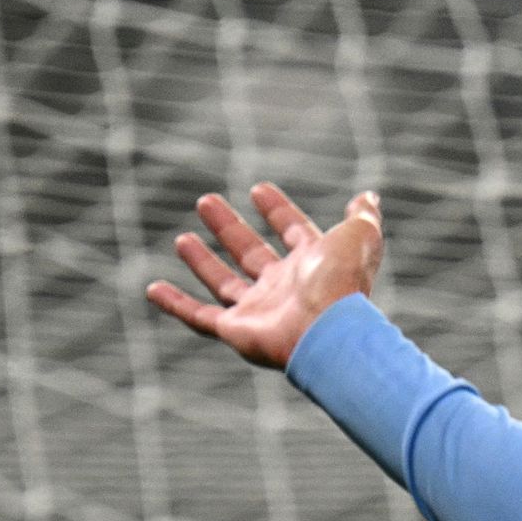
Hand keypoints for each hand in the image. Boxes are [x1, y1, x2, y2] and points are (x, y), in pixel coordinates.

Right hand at [146, 182, 383, 369]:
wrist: (327, 329)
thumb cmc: (342, 280)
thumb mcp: (359, 236)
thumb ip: (362, 215)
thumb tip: (369, 196)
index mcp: (314, 264)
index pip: (293, 232)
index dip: (278, 210)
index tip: (258, 189)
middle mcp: (286, 288)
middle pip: (251, 253)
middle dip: (229, 228)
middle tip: (205, 200)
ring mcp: (260, 310)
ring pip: (224, 282)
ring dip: (202, 260)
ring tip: (181, 237)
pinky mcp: (235, 330)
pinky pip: (198, 317)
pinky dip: (174, 304)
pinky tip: (152, 288)